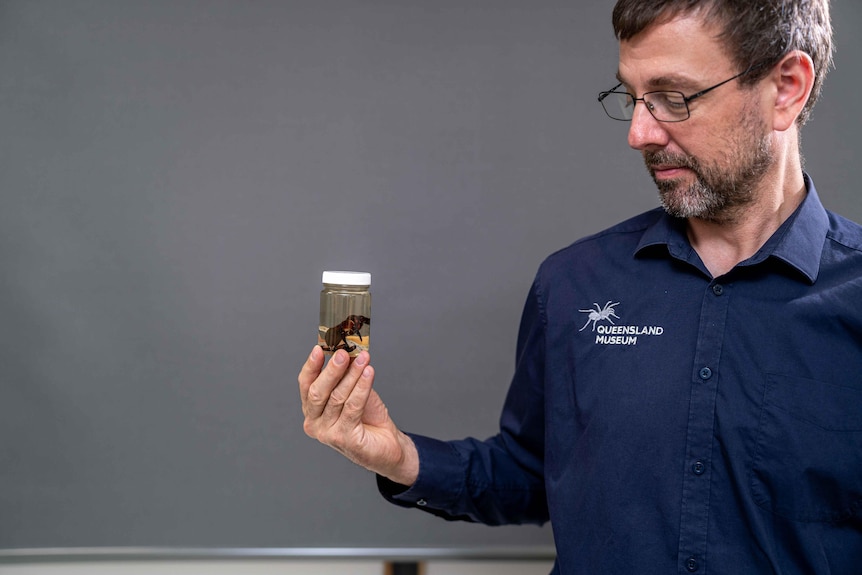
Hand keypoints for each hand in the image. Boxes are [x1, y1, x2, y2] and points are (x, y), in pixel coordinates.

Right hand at [298, 346, 418, 485]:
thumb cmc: (368, 418)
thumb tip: (347, 352)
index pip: (305, 385)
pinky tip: (369, 373)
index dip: (311, 366)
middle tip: (343, 353)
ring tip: (363, 359)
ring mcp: (327, 433)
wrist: (387, 444)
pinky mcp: (344, 439)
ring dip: (352, 375)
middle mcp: (314, 423)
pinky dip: (362, 387)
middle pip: (318, 392)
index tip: (319, 348)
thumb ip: (346, 376)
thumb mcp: (353, 392)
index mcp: (311, 410)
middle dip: (332, 370)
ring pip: (337, 398)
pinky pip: (353, 407)